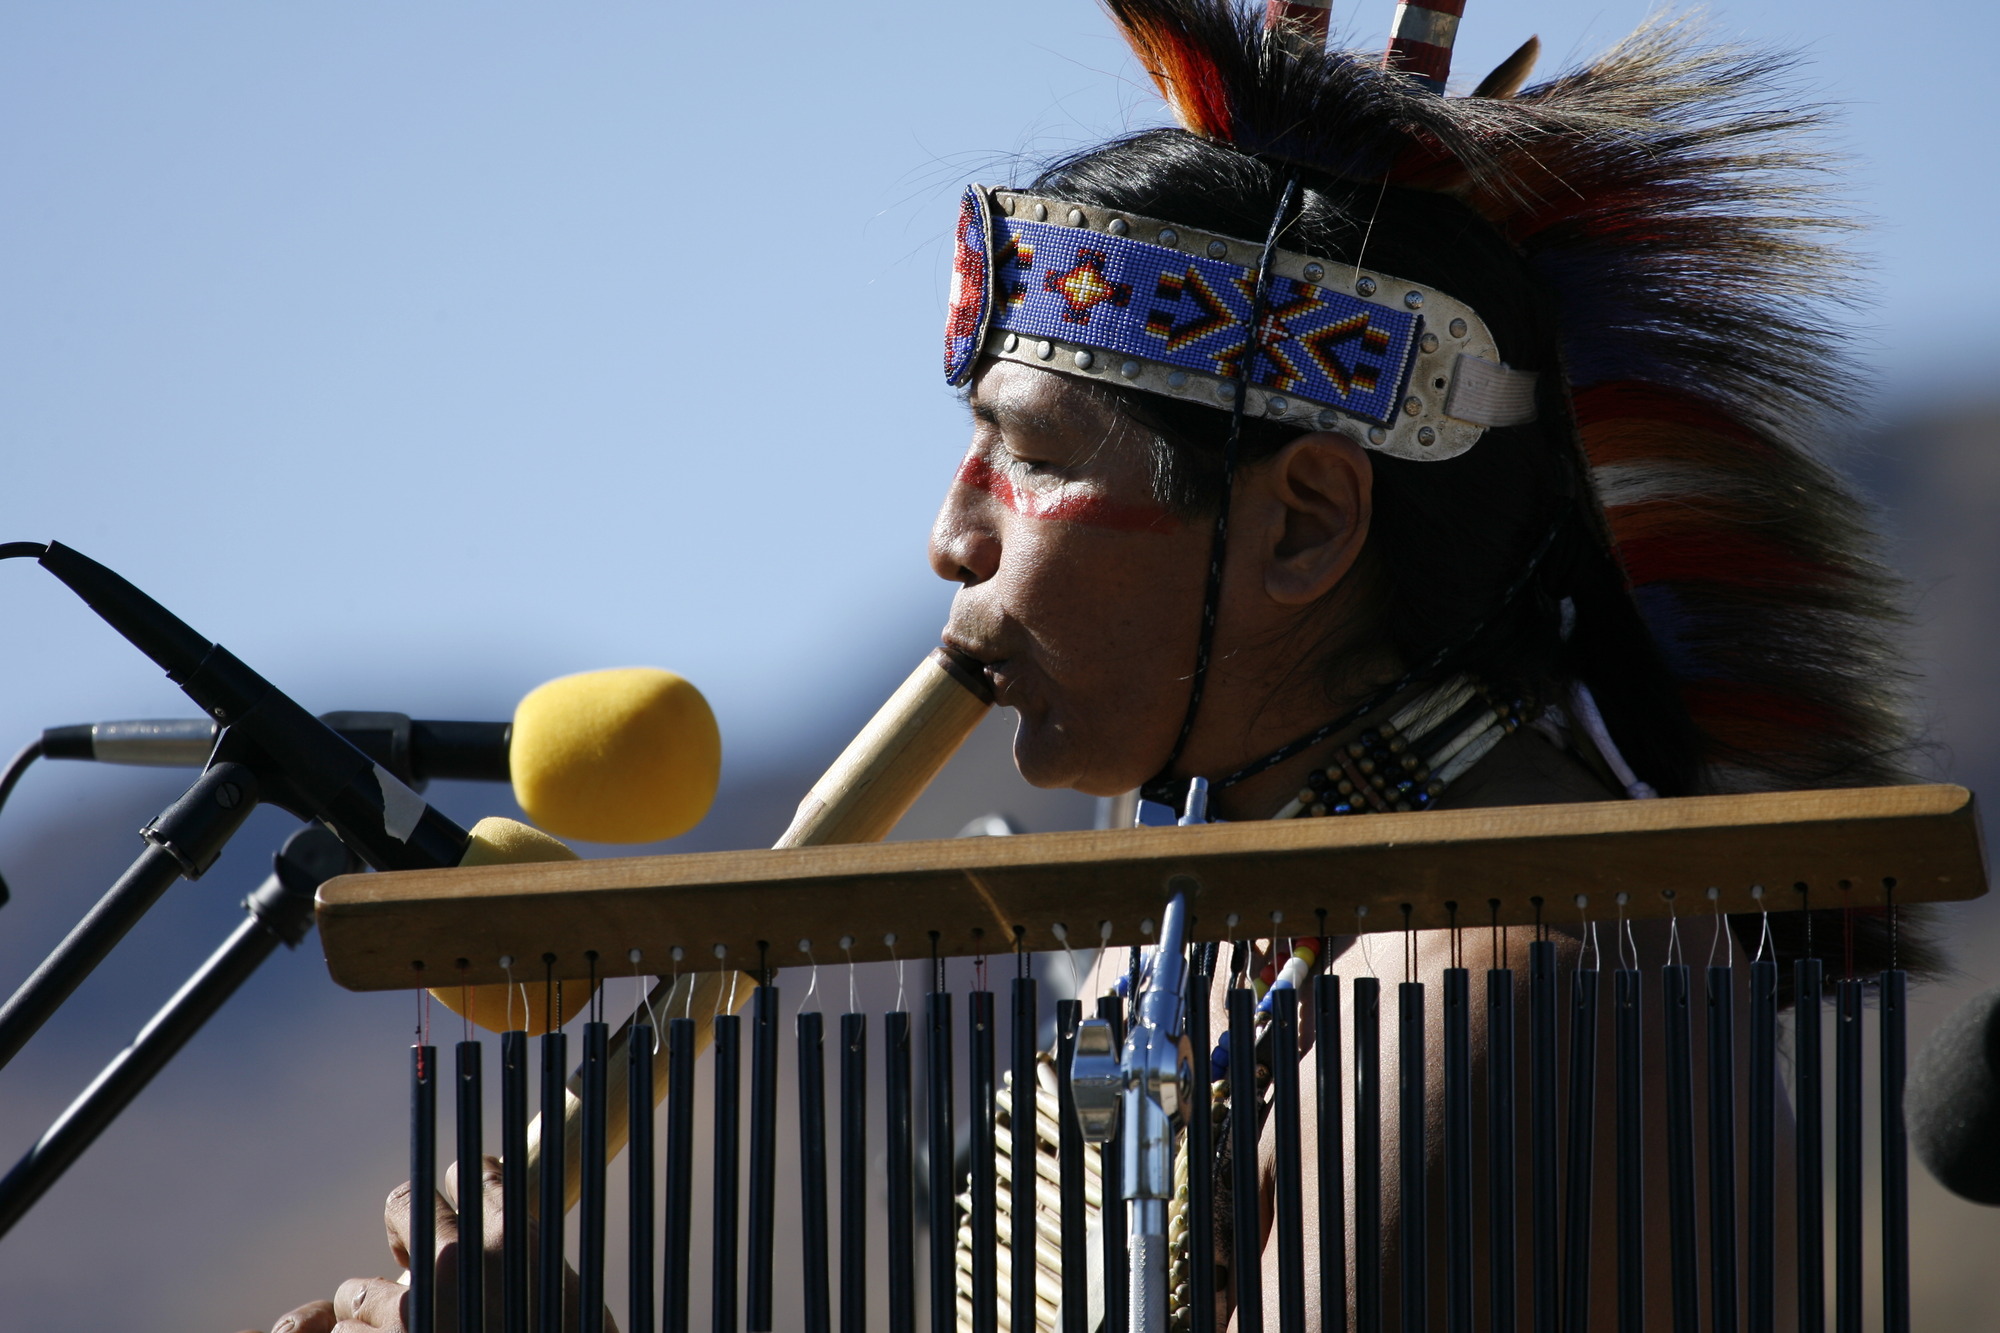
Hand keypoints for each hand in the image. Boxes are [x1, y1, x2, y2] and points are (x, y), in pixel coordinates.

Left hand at [244, 1158, 615, 1332]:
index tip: (457, 1203)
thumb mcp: (569, 1300)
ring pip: (358, 1289)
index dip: (460, 1189)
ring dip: (372, 1313)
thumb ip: (529, 1266)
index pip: (471, 1174)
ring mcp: (415, 1311)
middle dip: (402, 1231)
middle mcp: (459, 1261)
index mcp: (515, 1239)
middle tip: (412, 1260)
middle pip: (400, 1205)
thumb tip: (506, 1248)